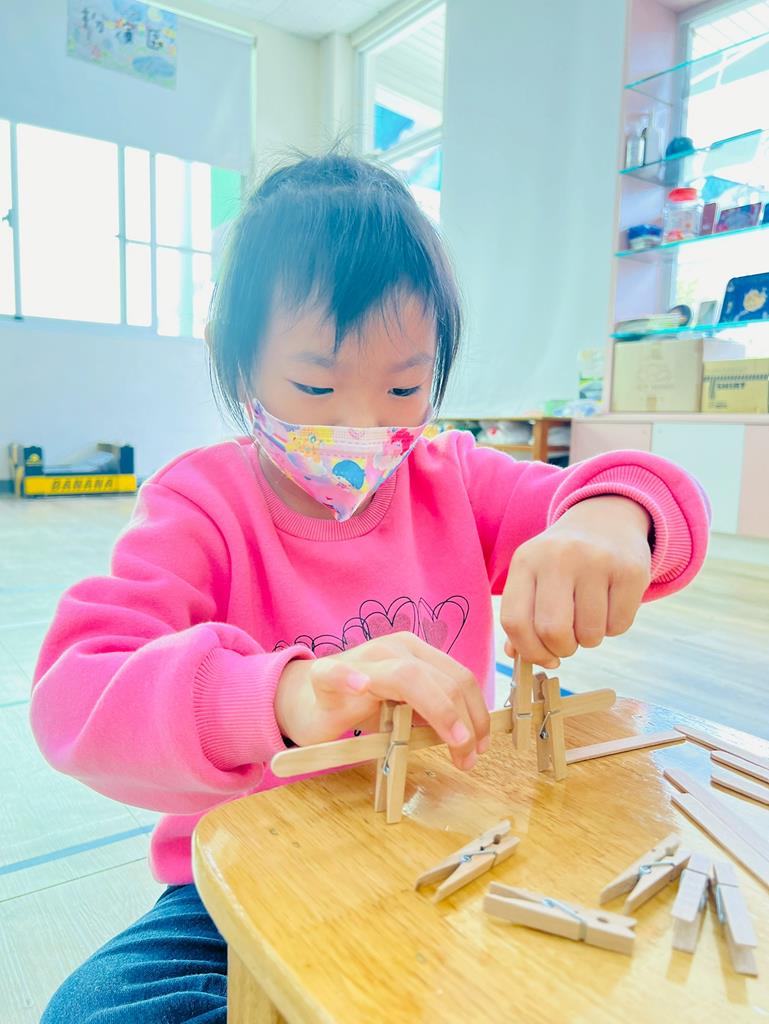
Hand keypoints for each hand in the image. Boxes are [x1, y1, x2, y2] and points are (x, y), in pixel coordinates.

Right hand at [274, 632, 489, 770]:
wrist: (309, 699)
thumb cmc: (361, 706)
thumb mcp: (404, 710)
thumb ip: (431, 714)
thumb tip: (468, 737)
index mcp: (415, 653)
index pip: (459, 677)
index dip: (477, 712)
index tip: (482, 746)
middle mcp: (393, 648)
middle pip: (442, 679)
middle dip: (463, 721)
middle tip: (468, 759)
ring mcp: (360, 658)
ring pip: (407, 676)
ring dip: (437, 711)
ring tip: (452, 741)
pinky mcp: (325, 674)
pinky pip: (337, 673)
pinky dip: (349, 678)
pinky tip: (360, 687)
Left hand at [500, 495, 651, 668]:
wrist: (606, 520)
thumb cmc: (562, 561)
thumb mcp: (534, 575)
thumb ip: (521, 616)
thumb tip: (517, 657)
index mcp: (526, 560)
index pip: (514, 621)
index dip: (528, 650)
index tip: (544, 656)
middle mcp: (558, 557)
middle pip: (552, 631)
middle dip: (561, 649)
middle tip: (568, 642)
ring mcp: (596, 561)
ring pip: (589, 634)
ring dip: (589, 639)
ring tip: (588, 616)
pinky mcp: (630, 571)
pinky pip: (619, 626)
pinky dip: (613, 628)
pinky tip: (609, 605)